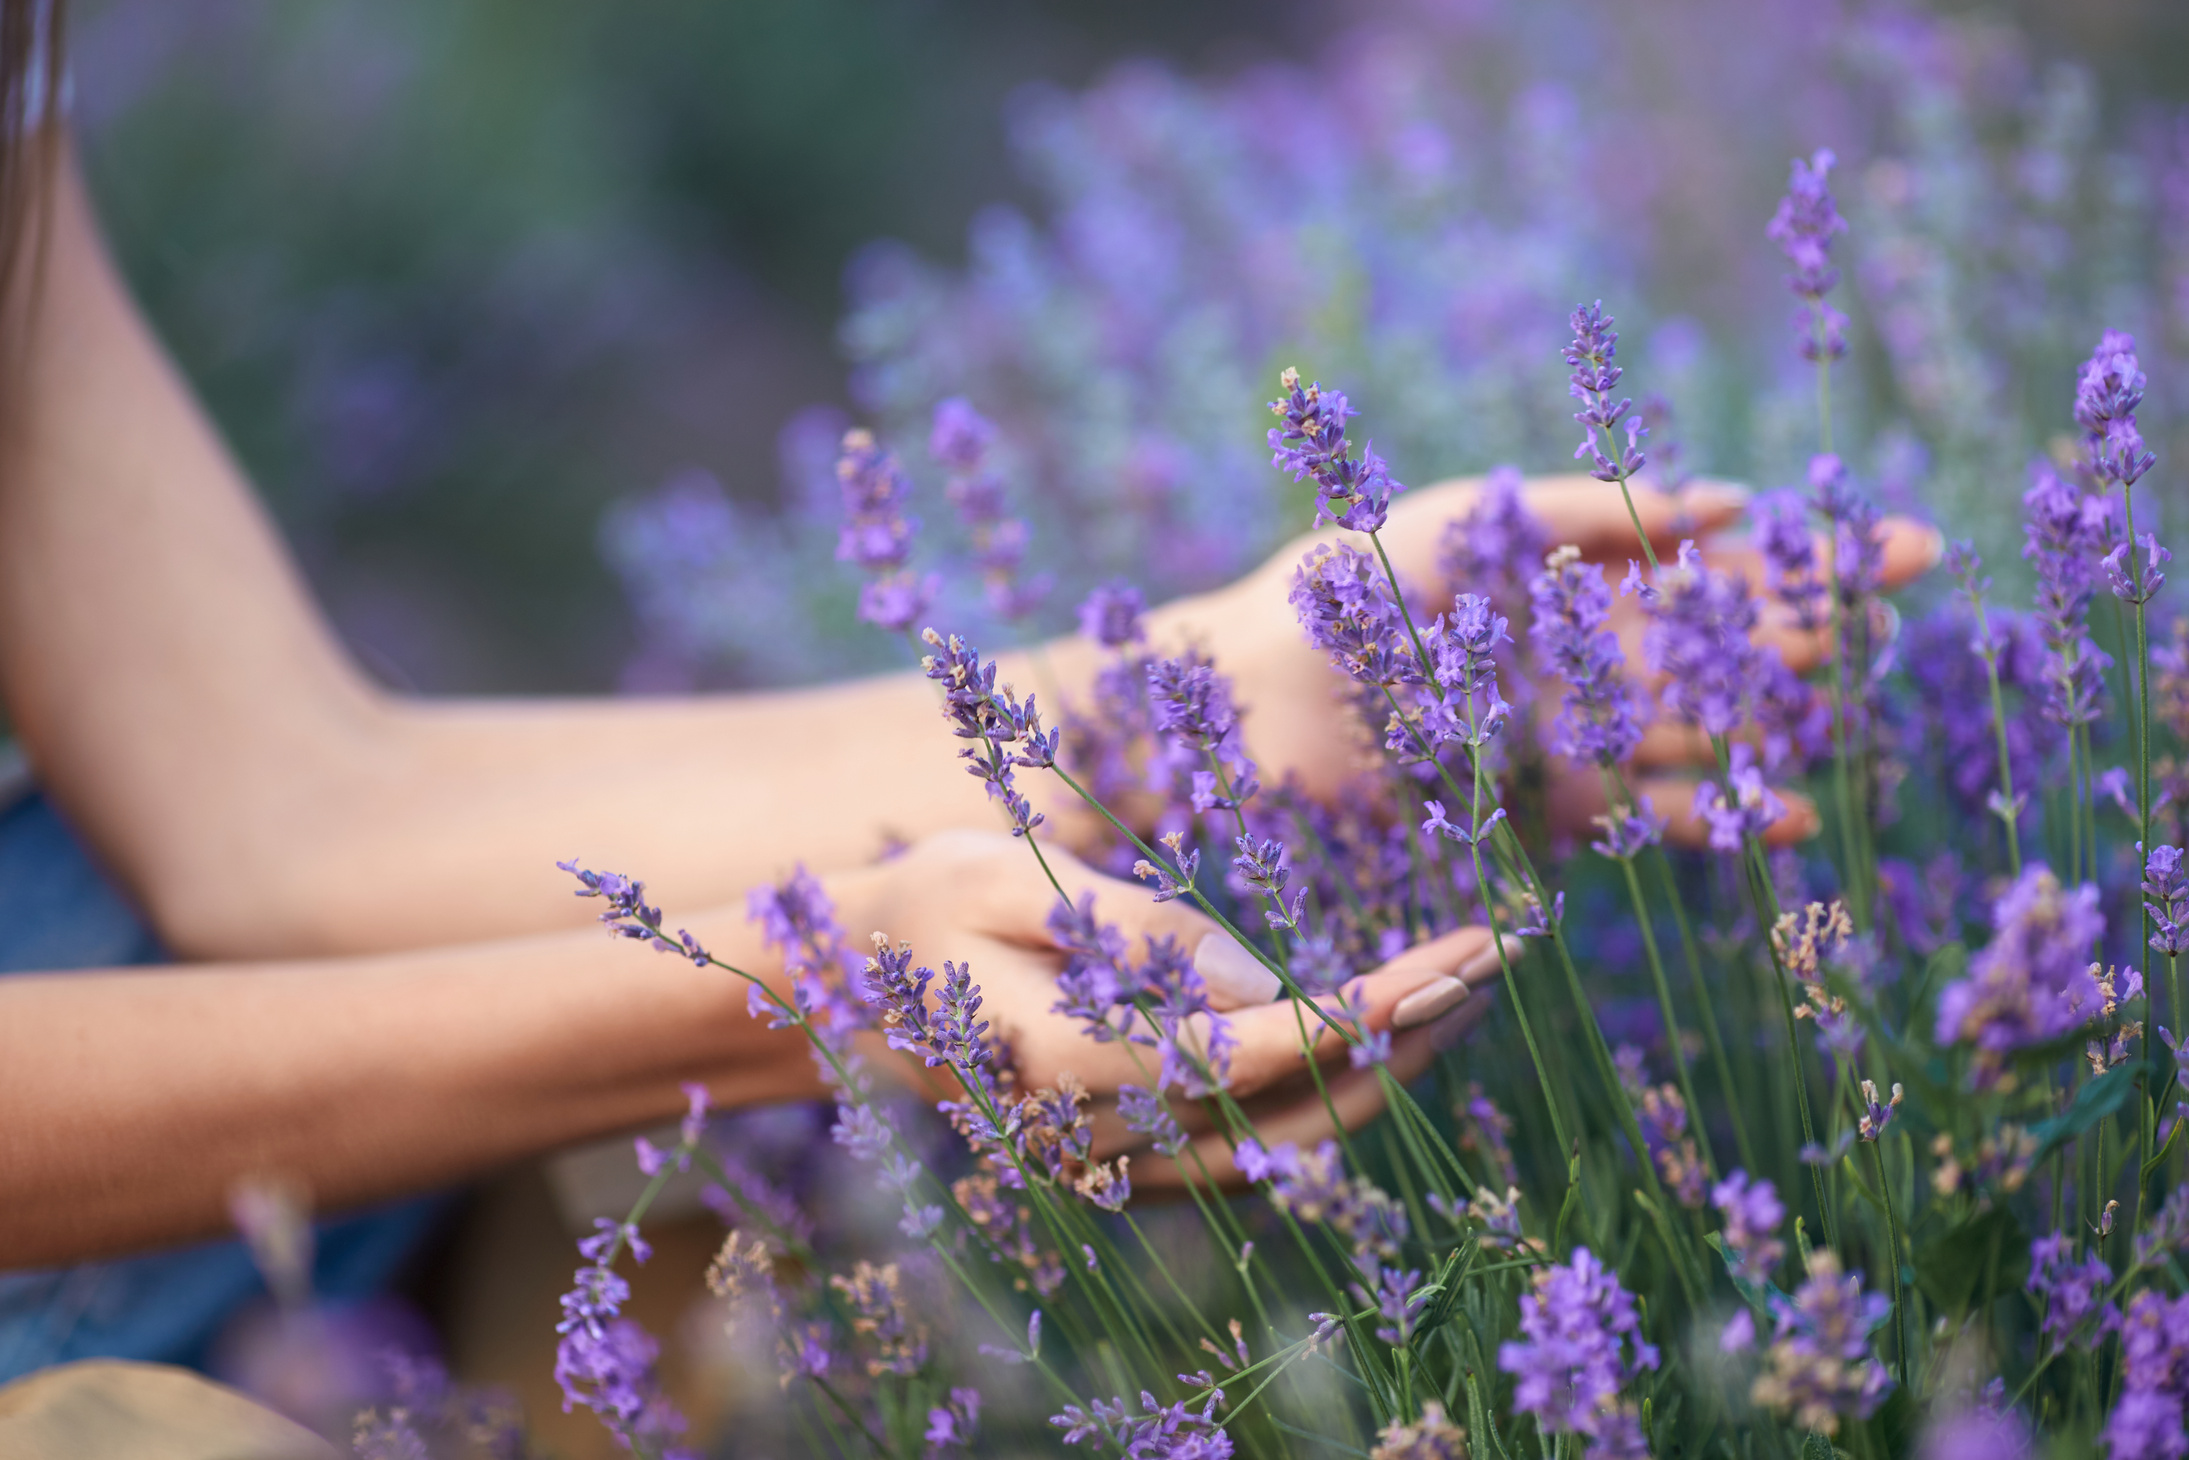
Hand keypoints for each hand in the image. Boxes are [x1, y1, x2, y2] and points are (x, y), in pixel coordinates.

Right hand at [822, 829, 1505, 1187]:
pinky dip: (1325, 1085)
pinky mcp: (1119, 1153)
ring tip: (1461, 985)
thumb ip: (1140, 935)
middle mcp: (1111, 1137)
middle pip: (1303, 1112)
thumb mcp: (1012, 882)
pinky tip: (1373, 1026)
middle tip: (1497, 956)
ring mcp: (1116, 1159)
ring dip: (1383, 1066)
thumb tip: (1269, 984)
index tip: (1462, 951)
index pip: (1268, 1054)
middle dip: (1412, 1036)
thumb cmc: (915, 914)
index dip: (1375, 1008)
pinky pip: (1250, 1138)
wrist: (823, 1000)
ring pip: (1286, 1139)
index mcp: (1081, 1068)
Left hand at [1157, 471, 1941, 847]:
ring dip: (1774, 729)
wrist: (1245, 696)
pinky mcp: (1535, 805)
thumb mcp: (1475, 519)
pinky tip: (1780, 818)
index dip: (1806, 555)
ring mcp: (1564, 731)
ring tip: (1857, 730)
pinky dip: (1706, 815)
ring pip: (1696, 731)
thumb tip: (1730, 501)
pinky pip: (1638, 813)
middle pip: (1722, 642)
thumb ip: (1598, 513)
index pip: (1711, 560)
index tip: (1905, 547)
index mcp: (1568, 572)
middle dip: (1815, 626)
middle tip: (1918, 607)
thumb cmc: (1340, 587)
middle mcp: (1579, 652)